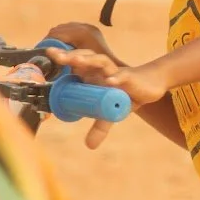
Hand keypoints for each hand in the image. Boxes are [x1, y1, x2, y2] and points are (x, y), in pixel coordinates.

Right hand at [45, 22, 118, 61]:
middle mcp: (84, 27)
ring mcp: (88, 27)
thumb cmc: (98, 70)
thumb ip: (64, 58)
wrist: (116, 68)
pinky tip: (62, 46)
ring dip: (56, 38)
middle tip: (43, 52)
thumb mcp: (77, 65)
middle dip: (50, 40)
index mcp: (81, 34)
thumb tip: (48, 56)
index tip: (40, 52)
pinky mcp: (90, 29)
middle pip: (59, 30)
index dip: (46, 43)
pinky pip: (71, 28)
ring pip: (64, 28)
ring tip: (51, 50)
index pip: (56, 34)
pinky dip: (64, 36)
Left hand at [46, 48, 168, 148]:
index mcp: (94, 74)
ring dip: (88, 60)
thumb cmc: (128, 93)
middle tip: (54, 54)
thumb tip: (89, 146)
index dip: (62, 58)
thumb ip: (100, 127)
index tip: (48, 54)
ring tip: (76, 60)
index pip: (75, 63)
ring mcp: (115, 72)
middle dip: (69, 56)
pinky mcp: (130, 78)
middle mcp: (102, 70)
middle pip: (84, 58)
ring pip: (100, 61)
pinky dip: (116, 78)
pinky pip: (122, 76)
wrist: (152, 85)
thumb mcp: (111, 113)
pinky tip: (110, 81)